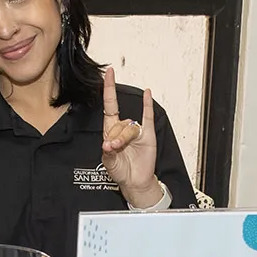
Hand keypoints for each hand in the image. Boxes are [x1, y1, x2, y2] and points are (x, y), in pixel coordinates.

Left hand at [99, 66, 160, 206]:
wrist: (135, 182)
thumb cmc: (122, 171)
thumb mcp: (109, 163)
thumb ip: (108, 153)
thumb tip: (108, 143)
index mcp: (111, 131)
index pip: (110, 106)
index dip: (108, 90)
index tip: (108, 74)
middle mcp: (123, 128)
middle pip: (118, 123)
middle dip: (114, 136)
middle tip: (112, 148)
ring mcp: (136, 131)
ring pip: (129, 127)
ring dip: (123, 137)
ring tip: (119, 148)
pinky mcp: (148, 135)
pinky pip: (148, 117)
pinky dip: (147, 105)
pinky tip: (147, 94)